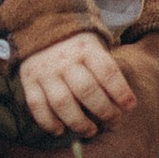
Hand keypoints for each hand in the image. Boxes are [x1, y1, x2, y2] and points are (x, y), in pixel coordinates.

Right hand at [18, 30, 138, 137]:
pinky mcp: (28, 80)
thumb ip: (107, 69)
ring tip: (90, 131)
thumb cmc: (77, 45)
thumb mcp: (95, 45)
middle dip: (104, 111)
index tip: (130, 106)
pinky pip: (37, 106)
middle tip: (113, 121)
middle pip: (86, 90)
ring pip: (62, 102)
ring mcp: (45, 71)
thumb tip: (125, 102)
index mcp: (86, 48)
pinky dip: (48, 122)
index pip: (107, 71)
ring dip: (78, 122)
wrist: (39, 26)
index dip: (121, 91)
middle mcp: (65, 59)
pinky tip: (60, 130)